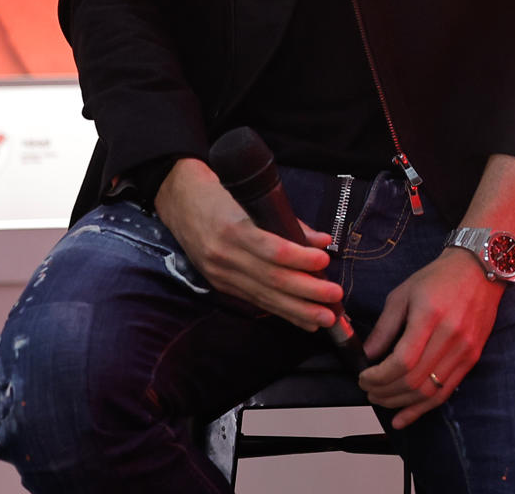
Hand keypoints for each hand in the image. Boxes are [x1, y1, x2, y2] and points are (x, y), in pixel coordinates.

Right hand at [154, 157, 342, 332]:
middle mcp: (224, 256)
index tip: (324, 261)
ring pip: (264, 296)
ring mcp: (220, 274)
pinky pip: (255, 301)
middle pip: (271, 279)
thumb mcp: (254, 197)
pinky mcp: (220, 284)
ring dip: (298, 310)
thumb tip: (322, 241)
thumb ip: (288, 221)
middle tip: (334, 297)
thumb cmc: (223, 193)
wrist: (180, 200)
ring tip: (325, 318)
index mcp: (233, 229)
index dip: (299, 258)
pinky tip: (303, 320)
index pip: (271, 249)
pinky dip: (282, 311)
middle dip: (306, 292)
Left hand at [359, 249, 503, 427]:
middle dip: (384, 392)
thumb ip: (385, 328)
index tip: (363, 377)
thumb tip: (367, 357)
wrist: (480, 269)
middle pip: (413, 380)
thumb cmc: (439, 277)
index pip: (402, 362)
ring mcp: (465, 349)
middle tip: (368, 391)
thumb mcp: (403, 294)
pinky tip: (405, 417)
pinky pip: (446, 391)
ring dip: (400, 402)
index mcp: (430, 316)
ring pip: (429, 391)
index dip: (378, 377)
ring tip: (382, 400)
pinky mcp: (472, 357)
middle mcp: (450, 336)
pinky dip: (423, 408)